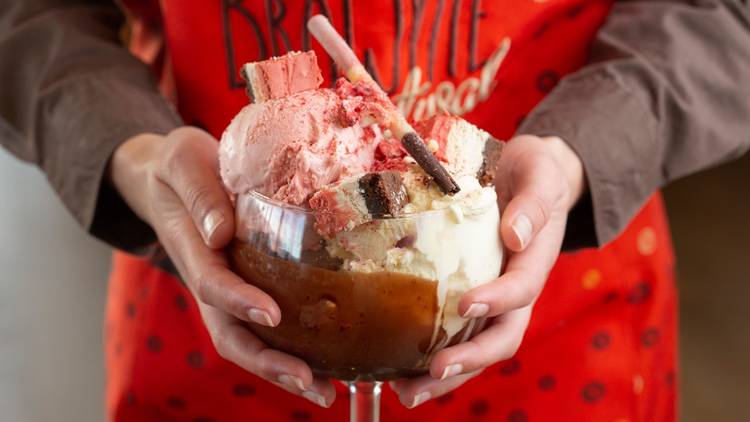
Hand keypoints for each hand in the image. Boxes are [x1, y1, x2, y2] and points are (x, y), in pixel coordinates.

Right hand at [109, 127, 334, 406]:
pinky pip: (268, 324)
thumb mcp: (183, 161)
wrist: (173, 175)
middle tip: (306, 380)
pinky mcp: (248, 286)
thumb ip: (199, 192)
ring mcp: (227, 289)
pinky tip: (329, 361)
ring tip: (324, 390)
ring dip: (282, 368)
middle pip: (231, 333)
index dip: (238, 301)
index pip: (212, 284)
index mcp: (192, 250)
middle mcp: (209, 280)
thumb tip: (221, 232)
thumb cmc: (179, 166)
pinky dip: (293, 348)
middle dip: (266, 361)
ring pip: (249, 339)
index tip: (271, 312)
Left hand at [391, 134, 585, 406]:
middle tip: (433, 372)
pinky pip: (454, 332)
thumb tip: (516, 235)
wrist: (525, 174)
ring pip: (475, 346)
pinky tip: (398, 369)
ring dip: (446, 375)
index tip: (465, 304)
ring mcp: (493, 297)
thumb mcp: (542, 173)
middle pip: (500, 337)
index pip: (520, 290)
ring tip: (407, 393)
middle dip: (469, 360)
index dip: (497, 301)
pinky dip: (430, 353)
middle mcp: (514, 289)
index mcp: (534, 261)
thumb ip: (536, 201)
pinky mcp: (468, 295)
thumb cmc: (534, 173)